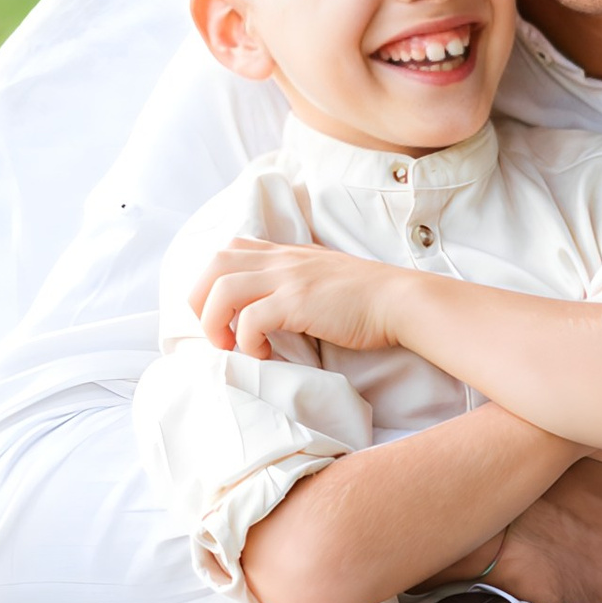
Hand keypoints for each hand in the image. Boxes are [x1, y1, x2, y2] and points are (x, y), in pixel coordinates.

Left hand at [192, 238, 403, 361]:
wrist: (400, 301)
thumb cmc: (367, 297)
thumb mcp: (324, 272)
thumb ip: (297, 277)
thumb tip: (275, 299)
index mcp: (286, 252)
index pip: (230, 248)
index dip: (214, 280)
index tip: (224, 312)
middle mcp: (281, 259)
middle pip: (214, 263)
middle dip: (201, 301)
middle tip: (217, 332)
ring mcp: (288, 278)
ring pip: (222, 288)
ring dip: (215, 322)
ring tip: (231, 345)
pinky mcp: (297, 302)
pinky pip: (251, 319)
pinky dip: (247, 341)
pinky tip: (264, 355)